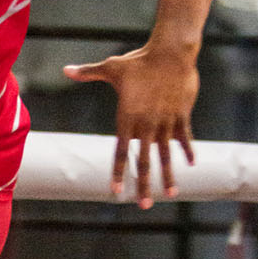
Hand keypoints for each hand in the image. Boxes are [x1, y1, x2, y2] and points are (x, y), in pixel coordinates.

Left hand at [63, 42, 198, 205]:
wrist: (171, 52)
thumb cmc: (139, 60)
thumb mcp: (112, 67)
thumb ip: (88, 72)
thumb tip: (66, 69)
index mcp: (128, 117)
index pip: (121, 152)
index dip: (119, 173)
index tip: (117, 191)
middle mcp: (147, 125)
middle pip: (145, 161)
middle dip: (144, 186)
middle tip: (144, 206)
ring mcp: (166, 121)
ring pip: (166, 155)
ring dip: (168, 176)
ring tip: (171, 195)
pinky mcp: (181, 115)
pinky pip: (184, 138)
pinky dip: (188, 151)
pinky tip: (192, 164)